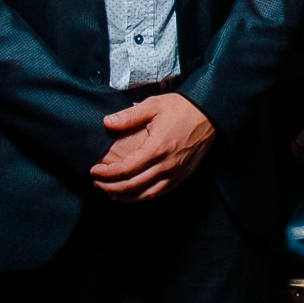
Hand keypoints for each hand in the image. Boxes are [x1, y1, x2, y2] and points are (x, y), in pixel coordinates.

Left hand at [91, 93, 216, 201]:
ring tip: (110, 193)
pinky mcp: (182, 176)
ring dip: (125, 197)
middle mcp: (166, 165)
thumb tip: (106, 122)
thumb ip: (128, 116)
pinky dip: (143, 196)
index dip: (106, 173)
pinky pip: (159, 192)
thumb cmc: (181, 108)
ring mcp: (176, 173)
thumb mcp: (153, 105)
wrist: (209, 114)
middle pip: (132, 186)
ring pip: (146, 194)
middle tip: (96, 183)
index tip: (93, 171)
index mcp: (156, 148)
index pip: (125, 169)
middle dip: (110, 187)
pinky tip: (133, 194)